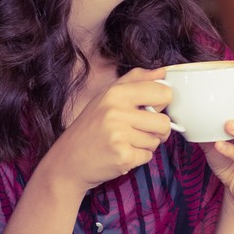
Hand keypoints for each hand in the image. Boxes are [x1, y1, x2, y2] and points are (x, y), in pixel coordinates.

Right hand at [44, 67, 174, 190]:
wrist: (68, 161)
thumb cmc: (90, 127)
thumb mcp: (107, 96)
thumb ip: (135, 81)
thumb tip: (162, 73)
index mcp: (116, 93)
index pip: (162, 92)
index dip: (161, 103)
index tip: (150, 108)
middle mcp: (116, 112)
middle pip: (164, 122)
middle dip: (157, 130)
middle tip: (139, 131)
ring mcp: (119, 135)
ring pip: (156, 141)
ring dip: (145, 144)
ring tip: (125, 142)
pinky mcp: (123, 157)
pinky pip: (147, 156)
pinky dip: (138, 157)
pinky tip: (121, 153)